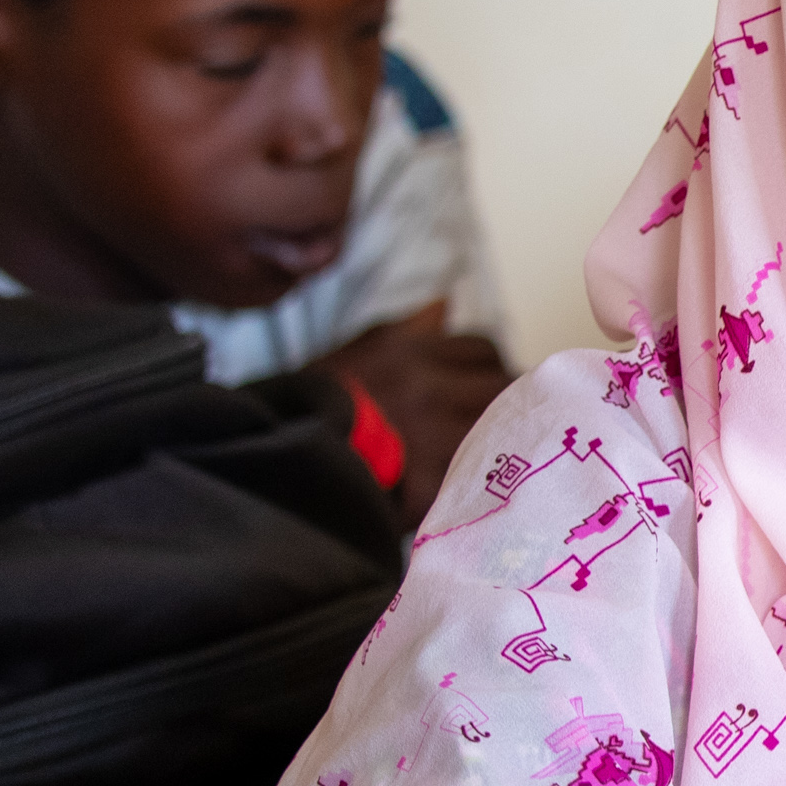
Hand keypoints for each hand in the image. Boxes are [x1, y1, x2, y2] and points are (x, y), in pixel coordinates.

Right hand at [310, 301, 508, 523]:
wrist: (280, 460)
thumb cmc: (315, 404)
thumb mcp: (357, 351)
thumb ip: (409, 328)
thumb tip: (446, 302)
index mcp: (407, 352)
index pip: (483, 348)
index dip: (488, 367)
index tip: (485, 385)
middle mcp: (424, 387)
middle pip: (502, 384)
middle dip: (504, 400)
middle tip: (502, 418)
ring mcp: (430, 434)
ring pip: (502, 428)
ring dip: (505, 437)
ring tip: (497, 450)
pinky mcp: (431, 482)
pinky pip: (481, 475)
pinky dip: (483, 479)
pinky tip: (478, 483)